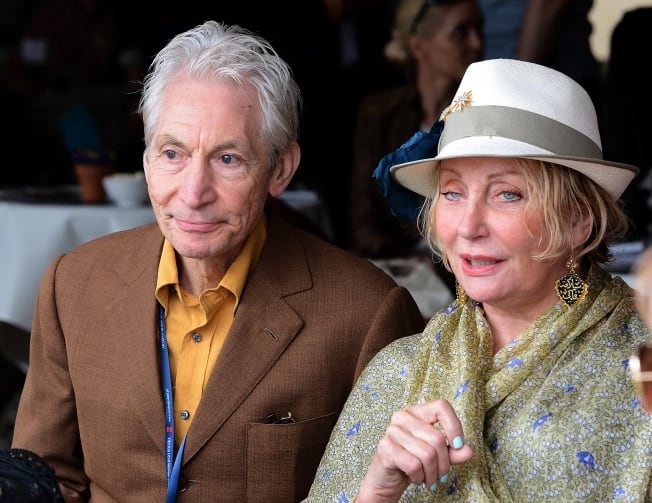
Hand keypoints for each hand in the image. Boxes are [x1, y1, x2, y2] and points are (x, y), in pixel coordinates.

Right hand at [356, 399, 473, 502]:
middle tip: (441, 476)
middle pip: (437, 438)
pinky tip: (416, 478)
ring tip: (429, 479)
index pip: (441, 406)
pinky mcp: (385, 448)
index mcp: (416, 412)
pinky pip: (414, 464)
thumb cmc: (413, 462)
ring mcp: (392, 431)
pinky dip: (419, 477)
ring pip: (427, 454)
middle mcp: (402, 417)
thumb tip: (468, 451)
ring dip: (432, 474)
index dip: (454, 426)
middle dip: (444, 464)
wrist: (387, 479)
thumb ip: (453, 452)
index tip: (458, 445)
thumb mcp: (437, 456)